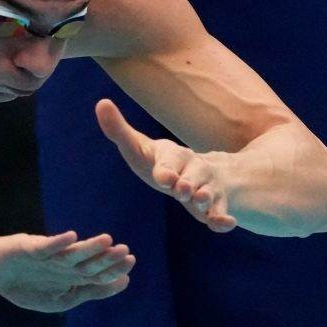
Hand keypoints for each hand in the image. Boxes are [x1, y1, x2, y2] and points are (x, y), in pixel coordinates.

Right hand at [0, 230, 132, 312]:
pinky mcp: (28, 247)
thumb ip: (90, 291)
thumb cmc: (24, 285)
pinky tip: (71, 237)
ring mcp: (47, 256)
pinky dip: (58, 243)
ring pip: (71, 253)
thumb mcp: (59, 299)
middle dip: (106, 258)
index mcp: (71, 276)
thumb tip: (123, 282)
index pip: (96, 274)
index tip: (130, 266)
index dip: (113, 270)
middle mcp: (62, 264)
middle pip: (88, 262)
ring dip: (89, 247)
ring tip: (107, 240)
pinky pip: (45, 246)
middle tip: (126, 252)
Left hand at [96, 99, 237, 232]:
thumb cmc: (159, 161)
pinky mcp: (214, 207)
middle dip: (186, 183)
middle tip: (181, 190)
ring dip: (205, 197)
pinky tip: (225, 224)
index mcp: (172, 156)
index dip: (165, 169)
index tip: (163, 178)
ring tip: (201, 201)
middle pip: (192, 175)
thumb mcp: (139, 147)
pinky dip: (223, 219)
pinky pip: (220, 213)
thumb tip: (101, 103)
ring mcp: (206, 187)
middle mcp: (193, 169)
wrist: (197, 174)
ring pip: (208, 193)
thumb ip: (118, 130)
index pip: (168, 160)